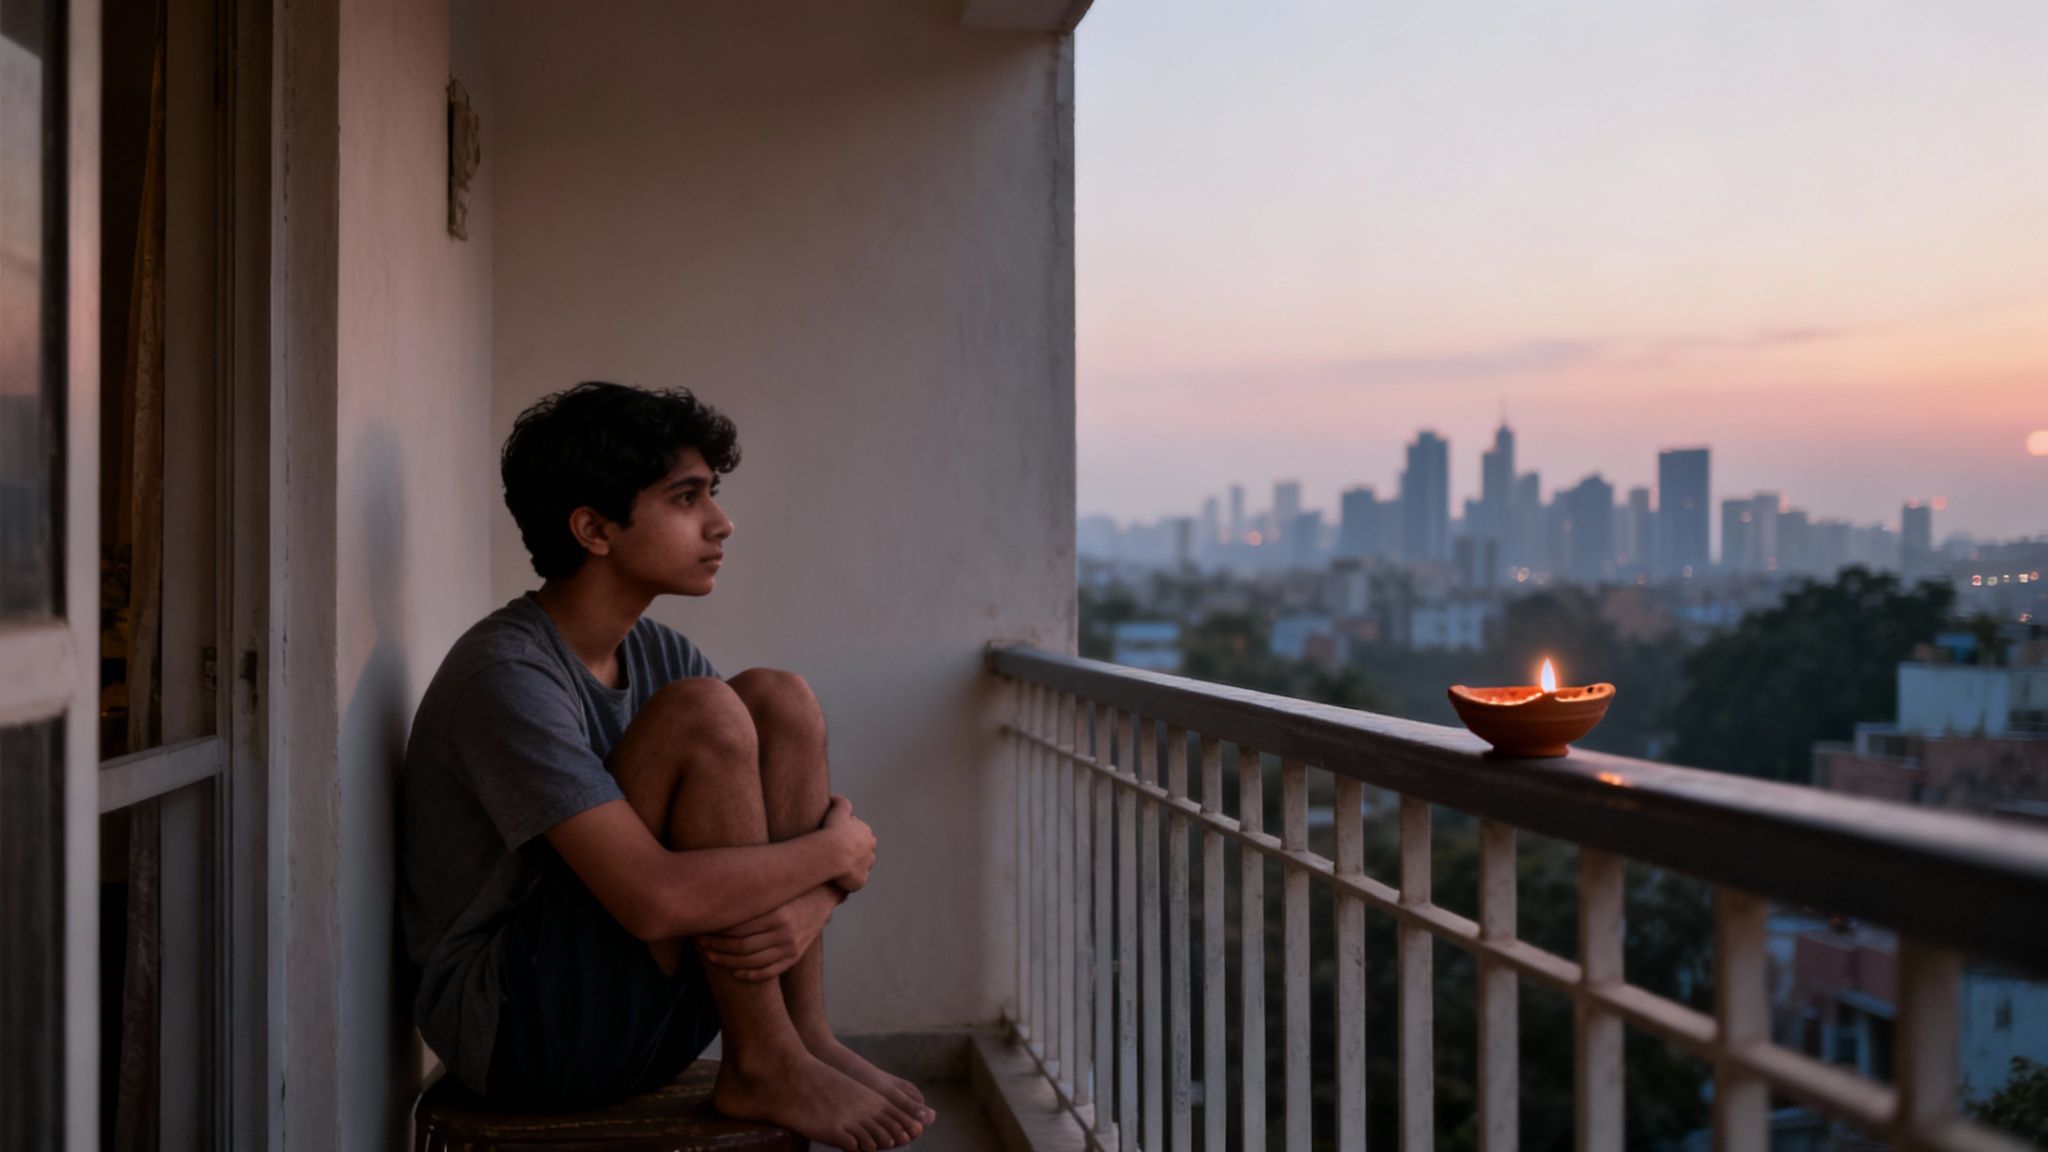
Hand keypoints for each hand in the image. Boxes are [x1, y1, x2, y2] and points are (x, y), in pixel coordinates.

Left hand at [698, 886, 837, 981]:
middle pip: (742, 947)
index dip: (717, 931)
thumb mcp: (774, 889)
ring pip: (752, 962)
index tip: (702, 928)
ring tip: (711, 957)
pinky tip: (735, 972)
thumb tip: (718, 899)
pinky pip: (770, 971)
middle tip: (701, 943)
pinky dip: (751, 975)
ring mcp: (791, 947)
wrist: (824, 895)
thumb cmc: (792, 888)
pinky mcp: (795, 956)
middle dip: (717, 947)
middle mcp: (784, 932)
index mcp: (777, 913)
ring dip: (728, 962)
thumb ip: (751, 897)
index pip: (738, 928)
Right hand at [823, 794, 874, 893]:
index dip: (850, 836)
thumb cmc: (834, 830)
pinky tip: (839, 879)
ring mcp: (866, 866)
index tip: (838, 837)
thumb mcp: (837, 810)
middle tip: (840, 853)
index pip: (861, 834)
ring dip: (855, 866)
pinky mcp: (860, 881)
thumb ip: (840, 802)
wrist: (833, 853)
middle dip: (857, 851)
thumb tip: (837, 798)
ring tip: (840, 867)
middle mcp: (870, 850)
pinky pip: (856, 881)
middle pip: (866, 850)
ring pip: (863, 866)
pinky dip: (850, 880)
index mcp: (866, 833)